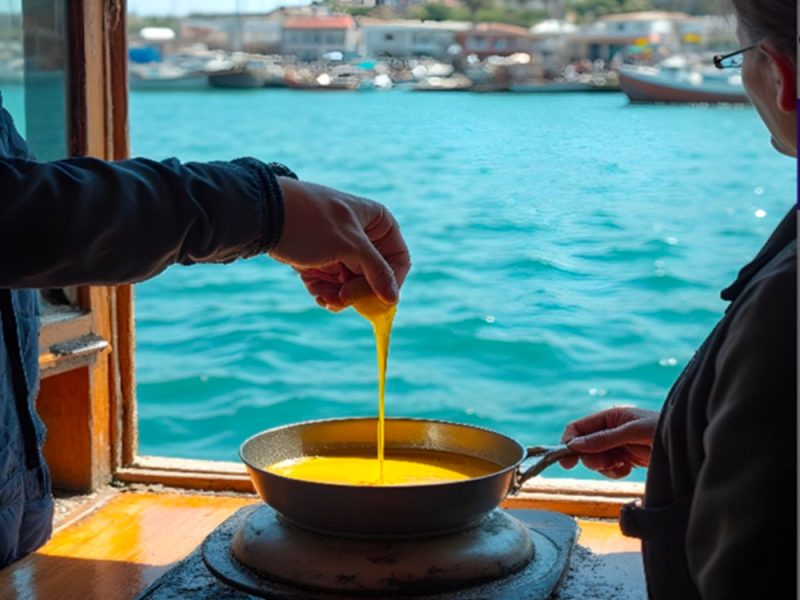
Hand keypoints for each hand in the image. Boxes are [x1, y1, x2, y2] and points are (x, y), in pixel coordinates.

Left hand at [270, 178, 410, 310]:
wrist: (264, 214)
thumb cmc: (312, 222)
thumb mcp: (350, 246)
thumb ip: (376, 271)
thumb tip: (393, 299)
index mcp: (377, 222)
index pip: (398, 260)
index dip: (390, 281)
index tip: (374, 298)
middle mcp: (362, 236)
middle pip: (374, 276)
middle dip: (358, 291)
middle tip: (342, 299)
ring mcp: (340, 249)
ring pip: (352, 284)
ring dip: (339, 295)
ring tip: (323, 296)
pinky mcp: (320, 260)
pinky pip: (332, 284)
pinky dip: (325, 292)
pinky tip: (316, 293)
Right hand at [559, 406, 658, 478]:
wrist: (688, 447)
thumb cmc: (663, 429)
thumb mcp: (631, 432)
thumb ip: (603, 438)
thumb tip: (574, 444)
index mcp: (611, 417)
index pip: (580, 427)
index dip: (570, 441)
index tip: (567, 458)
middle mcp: (612, 430)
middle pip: (585, 445)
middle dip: (591, 456)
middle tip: (603, 464)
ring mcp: (619, 445)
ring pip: (596, 459)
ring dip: (604, 465)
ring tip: (620, 466)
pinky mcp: (628, 459)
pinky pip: (610, 468)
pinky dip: (614, 471)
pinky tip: (627, 469)